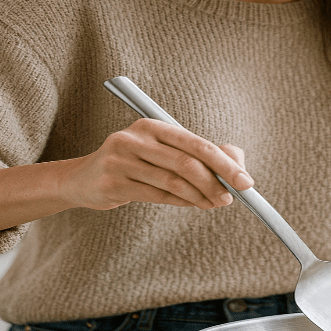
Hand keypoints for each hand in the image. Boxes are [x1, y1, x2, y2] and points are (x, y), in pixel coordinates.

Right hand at [61, 119, 253, 210]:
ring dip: (200, 196)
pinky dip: (181, 202)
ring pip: (173, 182)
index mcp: (153, 125)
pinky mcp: (113, 183)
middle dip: (216, 183)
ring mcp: (121, 160)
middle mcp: (135, 138)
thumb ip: (200, 153)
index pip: (197, 143)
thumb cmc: (135, 164)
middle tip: (231, 198)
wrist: (84, 179)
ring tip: (215, 203)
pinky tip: (194, 204)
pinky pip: (157, 195)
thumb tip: (238, 162)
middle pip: (187, 162)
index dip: (225, 163)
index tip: (246, 181)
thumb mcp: (164, 151)